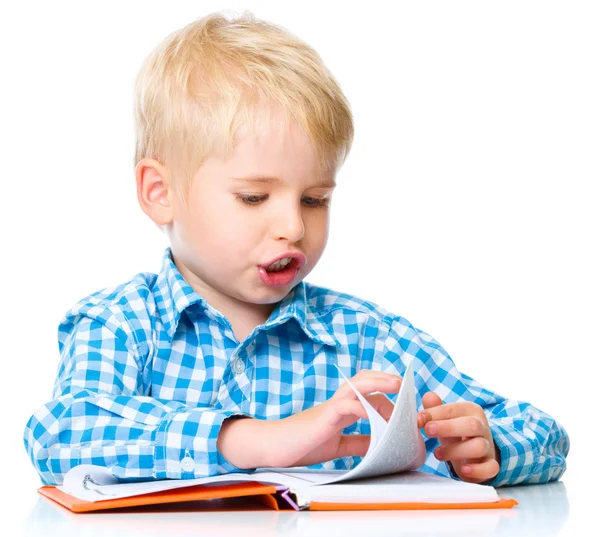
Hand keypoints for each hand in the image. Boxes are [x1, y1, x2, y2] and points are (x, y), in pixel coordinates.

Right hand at [217, 370, 400, 468]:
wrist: (273, 447)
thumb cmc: (301, 445)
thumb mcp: (337, 446)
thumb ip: (358, 443)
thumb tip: (383, 445)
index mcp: (341, 410)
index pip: (367, 394)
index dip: (387, 396)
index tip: (405, 404)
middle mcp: (337, 403)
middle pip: (363, 380)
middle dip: (385, 379)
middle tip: (405, 384)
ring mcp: (330, 407)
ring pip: (356, 386)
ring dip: (378, 383)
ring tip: (397, 385)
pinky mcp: (323, 416)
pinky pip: (345, 405)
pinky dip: (361, 407)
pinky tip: (373, 412)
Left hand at [417, 392, 499, 483]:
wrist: (477, 453)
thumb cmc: (456, 432)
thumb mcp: (446, 420)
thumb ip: (435, 409)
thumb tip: (428, 396)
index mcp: (470, 411)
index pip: (453, 410)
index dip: (434, 414)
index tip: (418, 420)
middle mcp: (482, 427)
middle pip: (471, 425)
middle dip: (448, 427)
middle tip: (428, 431)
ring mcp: (488, 446)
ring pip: (479, 447)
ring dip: (456, 451)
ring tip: (437, 453)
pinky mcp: (491, 465)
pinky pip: (491, 468)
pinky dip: (478, 470)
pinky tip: (463, 471)